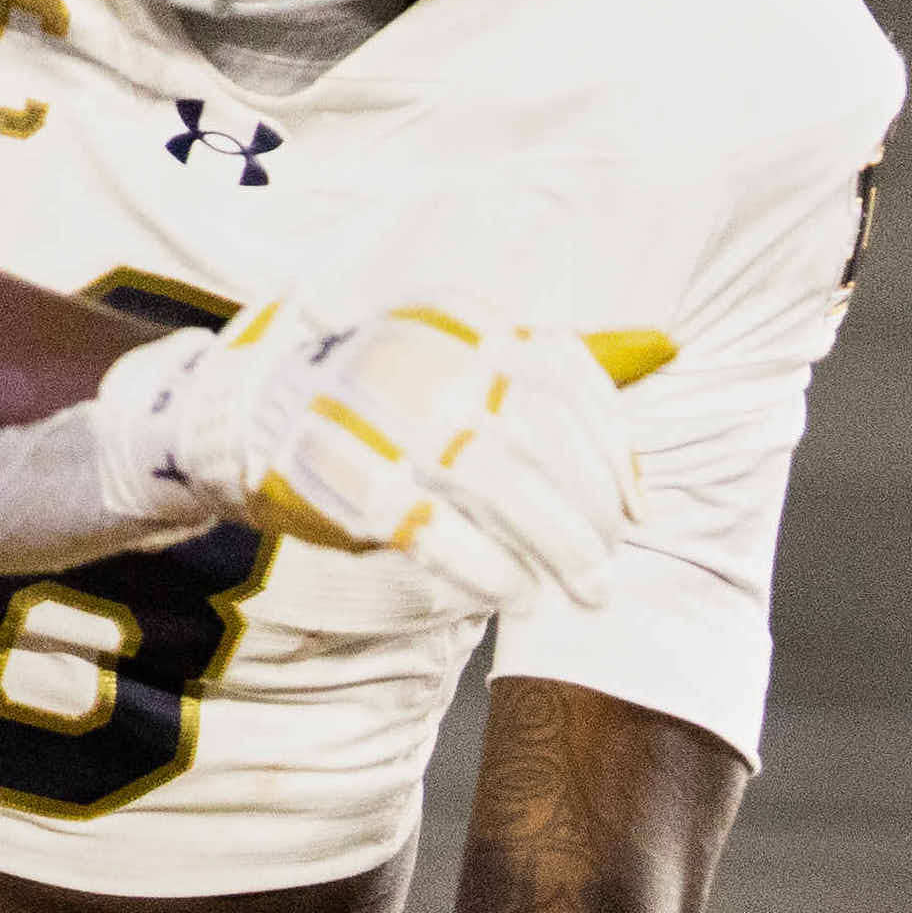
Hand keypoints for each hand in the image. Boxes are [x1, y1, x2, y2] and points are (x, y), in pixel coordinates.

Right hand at [158, 307, 637, 619]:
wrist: (250, 416)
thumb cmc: (384, 399)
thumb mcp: (467, 355)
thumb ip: (556, 367)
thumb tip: (661, 377)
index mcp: (466, 319)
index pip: (568, 379)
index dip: (614, 452)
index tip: (636, 512)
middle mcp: (429, 356)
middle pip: (541, 437)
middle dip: (589, 514)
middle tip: (606, 571)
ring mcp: (384, 415)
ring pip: (497, 484)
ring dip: (551, 547)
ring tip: (574, 593)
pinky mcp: (345, 476)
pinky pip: (432, 529)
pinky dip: (482, 569)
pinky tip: (508, 594)